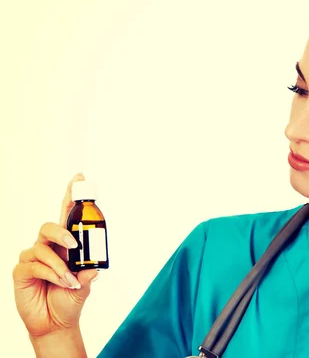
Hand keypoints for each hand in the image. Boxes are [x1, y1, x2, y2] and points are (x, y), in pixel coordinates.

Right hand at [13, 174, 99, 337]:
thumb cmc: (69, 300)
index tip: (79, 177)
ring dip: (59, 265)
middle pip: (48, 226)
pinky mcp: (22, 271)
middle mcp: (48, 247)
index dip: (70, 197)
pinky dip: (51, 274)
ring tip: (70, 281)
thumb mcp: (84, 286)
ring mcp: (33, 258)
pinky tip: (60, 283)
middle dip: (62, 231)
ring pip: (42, 248)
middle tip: (76, 245)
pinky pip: (35, 265)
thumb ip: (88, 275)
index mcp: (65, 245)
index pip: (66, 216)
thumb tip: (94, 268)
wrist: (55, 323)